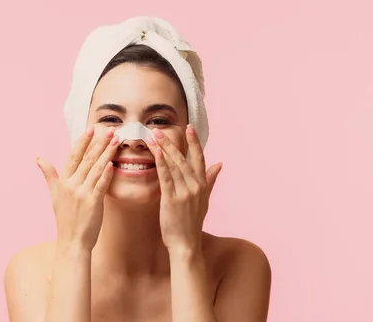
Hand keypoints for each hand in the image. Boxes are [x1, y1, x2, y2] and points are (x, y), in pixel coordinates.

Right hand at [36, 127, 119, 250]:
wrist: (71, 242)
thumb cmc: (65, 218)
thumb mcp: (53, 194)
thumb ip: (49, 174)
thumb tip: (38, 158)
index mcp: (63, 182)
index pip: (73, 156)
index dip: (82, 141)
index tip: (91, 129)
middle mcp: (71, 185)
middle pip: (86, 159)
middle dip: (99, 142)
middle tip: (110, 129)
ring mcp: (82, 193)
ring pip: (95, 168)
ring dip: (107, 153)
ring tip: (116, 140)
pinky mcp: (92, 203)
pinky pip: (100, 184)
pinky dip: (106, 173)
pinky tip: (112, 162)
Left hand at [147, 124, 222, 252]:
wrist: (186, 245)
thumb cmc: (192, 223)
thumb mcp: (205, 200)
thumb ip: (210, 180)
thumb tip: (219, 164)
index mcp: (203, 185)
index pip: (199, 158)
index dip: (194, 142)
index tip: (189, 127)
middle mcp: (196, 186)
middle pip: (183, 158)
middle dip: (171, 142)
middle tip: (158, 130)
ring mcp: (185, 193)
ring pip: (174, 165)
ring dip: (163, 149)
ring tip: (153, 137)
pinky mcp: (172, 200)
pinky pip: (166, 177)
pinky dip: (161, 164)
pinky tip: (156, 152)